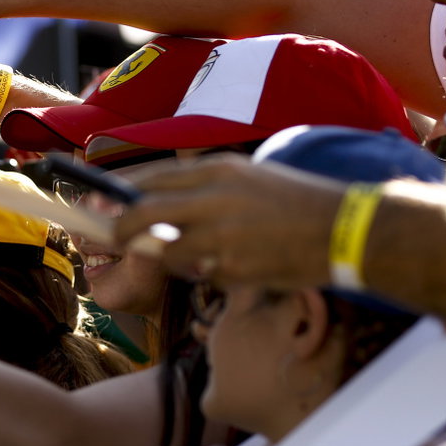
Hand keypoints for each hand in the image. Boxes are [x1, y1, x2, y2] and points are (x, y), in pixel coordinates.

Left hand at [113, 155, 344, 286]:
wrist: (347, 230)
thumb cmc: (296, 202)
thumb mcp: (249, 177)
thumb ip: (203, 188)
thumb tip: (153, 199)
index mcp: (219, 170)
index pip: (151, 179)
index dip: (119, 194)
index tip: (98, 203)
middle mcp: (215, 198)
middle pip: (141, 213)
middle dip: (118, 228)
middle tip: (110, 238)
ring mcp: (222, 235)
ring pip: (166, 251)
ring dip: (169, 257)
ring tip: (201, 253)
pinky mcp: (232, 267)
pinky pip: (201, 274)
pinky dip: (208, 273)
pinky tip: (237, 263)